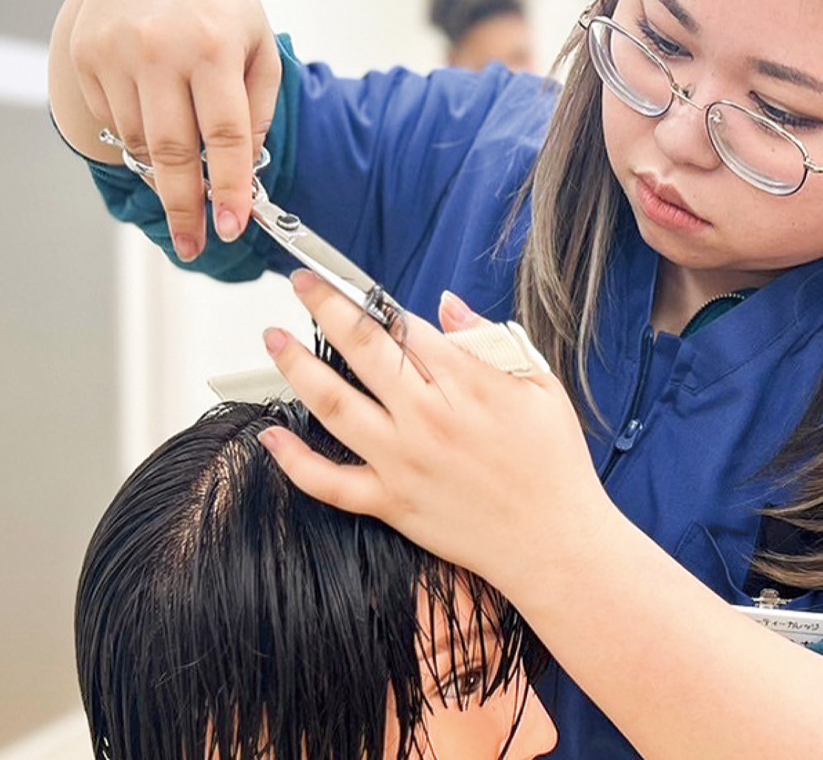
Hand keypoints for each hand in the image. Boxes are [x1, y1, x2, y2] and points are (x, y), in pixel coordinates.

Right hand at [49, 0, 281, 259]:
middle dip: (184, 207)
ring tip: (182, 173)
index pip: (225, 136)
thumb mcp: (259, 45)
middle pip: (172, 151)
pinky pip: (113, 119)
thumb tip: (247, 167)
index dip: (230, 188)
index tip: (232, 227)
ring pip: (139, 141)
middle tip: (193, 245)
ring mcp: (116, 53)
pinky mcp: (86, 56)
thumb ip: (259, 107)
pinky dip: (136, 133)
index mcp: (215, 47)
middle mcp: (161, 50)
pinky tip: (154, 116)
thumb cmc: (219, 1)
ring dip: (163, 169)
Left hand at [258, 272, 614, 597]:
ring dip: (297, 367)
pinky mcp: (391, 503)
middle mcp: (427, 417)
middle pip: (363, 351)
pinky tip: (269, 437)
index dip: (371, 298)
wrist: (554, 543)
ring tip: (273, 338)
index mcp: (468, 383)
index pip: (406, 326)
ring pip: (335, 405)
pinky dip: (294, 462)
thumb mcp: (540, 385)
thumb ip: (489, 341)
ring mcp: (403, 462)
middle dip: (326, 309)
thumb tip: (447, 304)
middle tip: (299, 283)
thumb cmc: (554, 461)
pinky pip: (330, 483)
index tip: (346, 279)